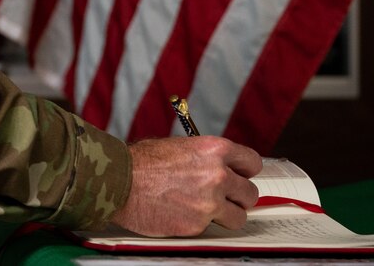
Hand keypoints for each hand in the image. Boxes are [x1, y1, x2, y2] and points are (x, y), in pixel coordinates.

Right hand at [109, 136, 261, 235]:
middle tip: (224, 197)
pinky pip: (211, 228)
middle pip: (250, 193)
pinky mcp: (197, 225)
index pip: (253, 163)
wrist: (120, 181)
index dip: (245, 171)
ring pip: (238, 217)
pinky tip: (182, 213)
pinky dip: (200, 224)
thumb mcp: (179, 146)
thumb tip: (219, 166)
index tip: (240, 176)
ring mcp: (209, 203)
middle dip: (238, 196)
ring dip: (226, 215)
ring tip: (207, 210)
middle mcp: (218, 175)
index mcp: (215, 149)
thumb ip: (205, 157)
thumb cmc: (142, 162)